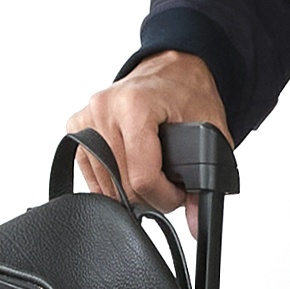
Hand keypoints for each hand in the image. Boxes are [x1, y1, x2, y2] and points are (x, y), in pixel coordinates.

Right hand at [66, 54, 228, 229]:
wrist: (172, 66)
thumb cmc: (189, 92)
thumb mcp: (212, 132)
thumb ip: (207, 180)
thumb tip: (198, 222)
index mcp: (135, 105)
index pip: (141, 178)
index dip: (164, 197)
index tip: (179, 195)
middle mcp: (105, 108)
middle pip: (121, 184)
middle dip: (150, 196)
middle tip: (170, 186)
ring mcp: (87, 116)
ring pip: (102, 183)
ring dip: (128, 189)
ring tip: (153, 176)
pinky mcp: (77, 125)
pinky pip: (88, 169)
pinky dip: (109, 179)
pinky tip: (129, 171)